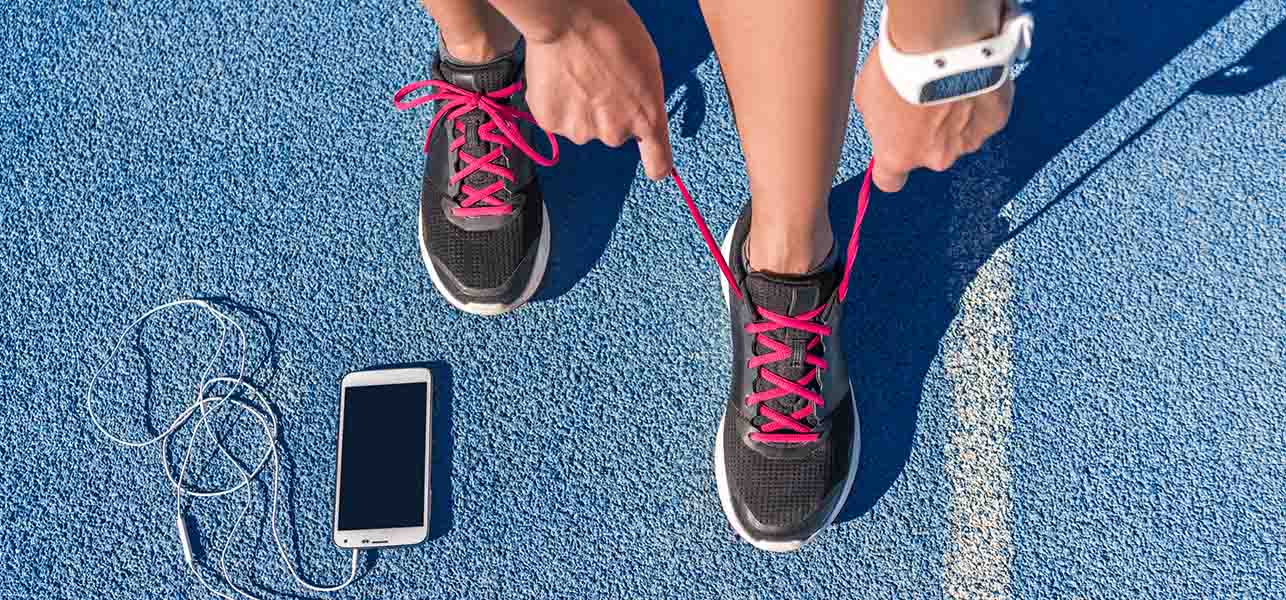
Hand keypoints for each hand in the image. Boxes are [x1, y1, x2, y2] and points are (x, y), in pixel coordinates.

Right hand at [523, 3, 673, 179]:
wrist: (570, 18)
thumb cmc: (614, 31)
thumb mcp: (647, 66)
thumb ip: (643, 100)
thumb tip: (633, 111)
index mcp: (648, 118)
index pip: (659, 165)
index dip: (657, 166)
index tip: (654, 164)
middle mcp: (616, 133)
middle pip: (613, 133)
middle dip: (607, 113)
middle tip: (599, 79)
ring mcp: (582, 132)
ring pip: (583, 126)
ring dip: (579, 108)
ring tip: (576, 73)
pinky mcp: (553, 124)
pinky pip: (556, 120)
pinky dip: (556, 104)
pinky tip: (558, 78)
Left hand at [853, 3, 1013, 191]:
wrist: (943, 42)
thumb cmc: (899, 65)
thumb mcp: (866, 94)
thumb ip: (875, 118)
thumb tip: (882, 119)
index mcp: (898, 154)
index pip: (889, 181)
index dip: (889, 168)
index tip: (891, 153)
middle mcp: (935, 157)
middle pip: (928, 152)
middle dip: (925, 130)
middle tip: (921, 96)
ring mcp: (968, 141)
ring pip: (958, 134)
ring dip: (953, 114)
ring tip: (947, 81)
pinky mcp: (995, 121)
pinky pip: (984, 115)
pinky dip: (979, 101)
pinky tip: (970, 76)